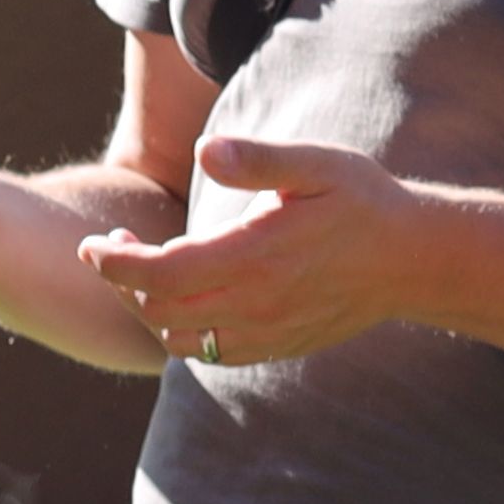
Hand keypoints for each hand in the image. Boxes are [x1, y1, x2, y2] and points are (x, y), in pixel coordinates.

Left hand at [72, 131, 411, 369]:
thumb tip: (207, 150)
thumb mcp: (318, 165)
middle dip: (123, 280)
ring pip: (179, 339)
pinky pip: (209, 353)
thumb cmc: (363, 201)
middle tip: (113, 242)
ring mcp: (266, 333)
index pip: (162, 274)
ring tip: (146, 266)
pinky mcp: (275, 346)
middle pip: (159, 310)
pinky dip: (181, 330)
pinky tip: (184, 295)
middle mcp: (257, 305)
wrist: (413, 260)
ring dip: (149, 308)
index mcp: (258, 257)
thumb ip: (259, 159)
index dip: (115, 263)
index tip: (90, 243)